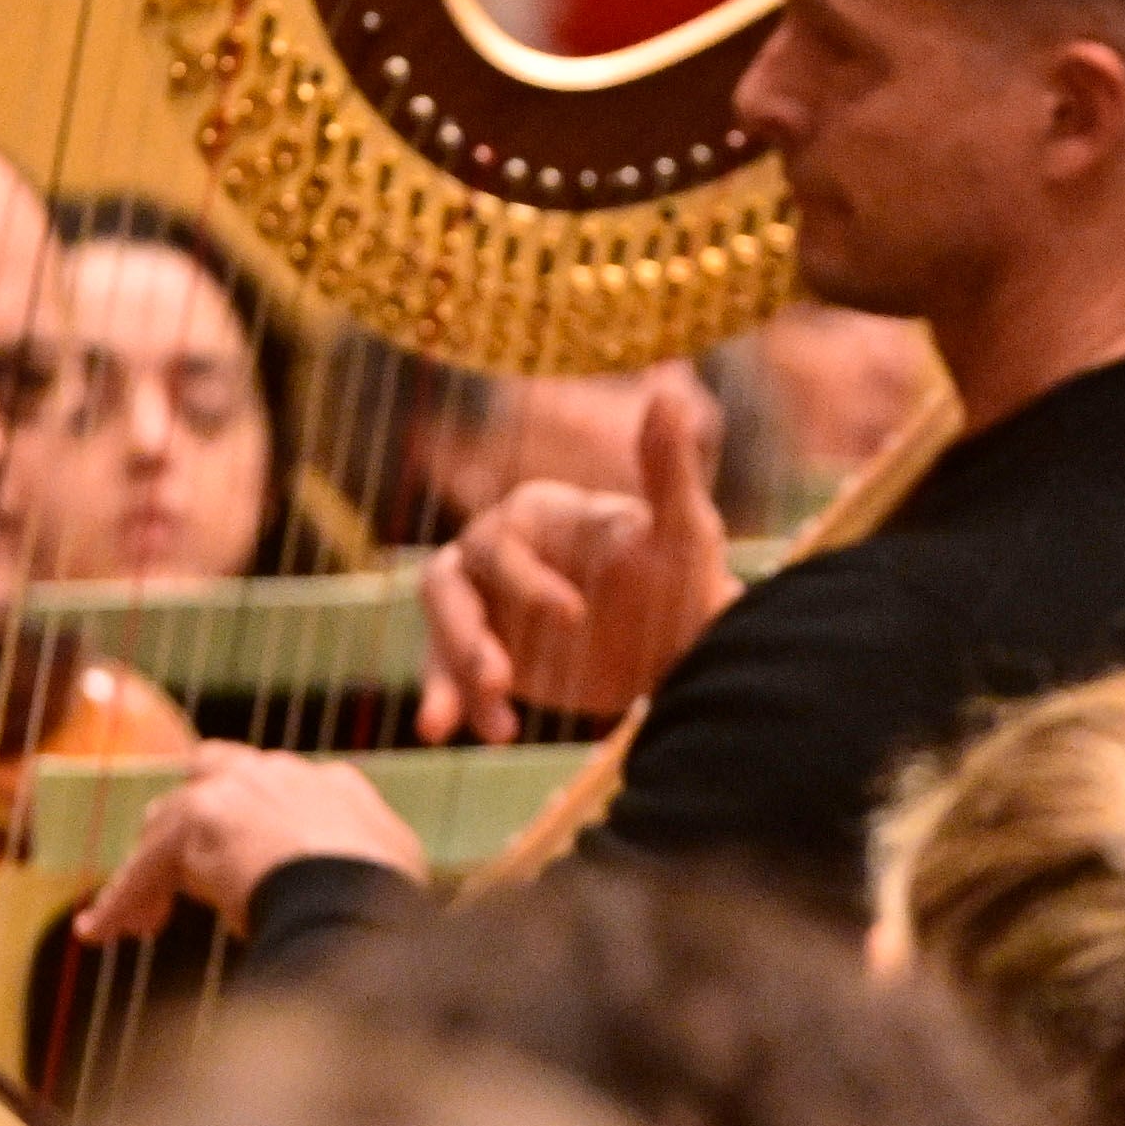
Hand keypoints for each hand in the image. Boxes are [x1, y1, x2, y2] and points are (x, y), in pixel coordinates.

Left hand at [78, 741, 427, 942]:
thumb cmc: (382, 898)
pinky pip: (143, 866)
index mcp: (329, 784)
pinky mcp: (194, 821)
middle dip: (186, 823)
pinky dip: (119, 899)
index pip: (270, 788)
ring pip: (168, 824)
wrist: (352, 897)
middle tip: (175, 877)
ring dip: (149, 871)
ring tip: (135, 922)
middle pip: (207, 778)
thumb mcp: (393, 865)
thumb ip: (370, 848)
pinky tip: (99, 931)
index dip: (246, 827)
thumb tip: (369, 861)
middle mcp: (276, 773)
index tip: (238, 863)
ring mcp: (234, 790)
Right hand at [415, 368, 736, 735]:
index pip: (502, 540)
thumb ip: (667, 468)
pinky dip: (453, 701)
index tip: (575, 617)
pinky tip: (474, 733)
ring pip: (441, 627)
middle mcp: (499, 554)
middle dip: (466, 634)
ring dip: (453, 671)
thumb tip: (670, 393)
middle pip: (449, 584)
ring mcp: (486, 606)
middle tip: (501, 679)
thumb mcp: (682, 531)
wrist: (682, 650)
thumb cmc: (683, 581)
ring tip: (493, 724)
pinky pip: (448, 674)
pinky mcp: (483, 654)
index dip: (526, 579)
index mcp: (535, 515)